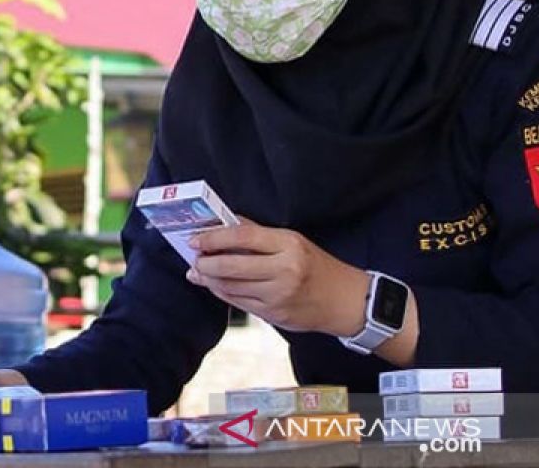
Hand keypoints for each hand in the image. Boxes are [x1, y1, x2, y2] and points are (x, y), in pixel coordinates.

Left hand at [186, 219, 369, 336]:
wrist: (344, 300)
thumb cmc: (316, 265)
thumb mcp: (293, 241)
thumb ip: (259, 234)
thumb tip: (223, 224)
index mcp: (288, 245)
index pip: (243, 236)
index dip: (215, 238)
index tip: (196, 240)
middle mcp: (284, 270)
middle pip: (232, 265)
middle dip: (206, 263)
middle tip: (194, 258)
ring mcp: (278, 296)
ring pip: (232, 287)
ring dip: (210, 280)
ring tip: (198, 272)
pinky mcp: (274, 315)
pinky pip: (240, 302)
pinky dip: (223, 293)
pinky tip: (215, 286)